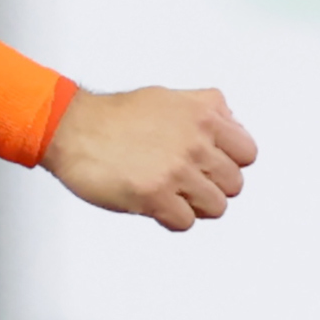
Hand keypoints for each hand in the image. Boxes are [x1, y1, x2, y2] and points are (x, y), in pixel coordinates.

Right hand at [40, 86, 256, 230]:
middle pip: (234, 184)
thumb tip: (231, 124)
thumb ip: (205, 108)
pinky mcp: (155, 196)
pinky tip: (156, 205)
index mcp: (203, 116)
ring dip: (194, 205)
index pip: (247, 154)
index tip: (213, 166)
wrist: (72, 129)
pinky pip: (185, 222)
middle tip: (189, 183)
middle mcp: (195, 142)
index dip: (230, 163)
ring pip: (215, 207)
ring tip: (172, 195)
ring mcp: (176, 171)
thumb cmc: (113, 116)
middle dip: (212, 186)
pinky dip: (172, 218)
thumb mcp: (169, 97)